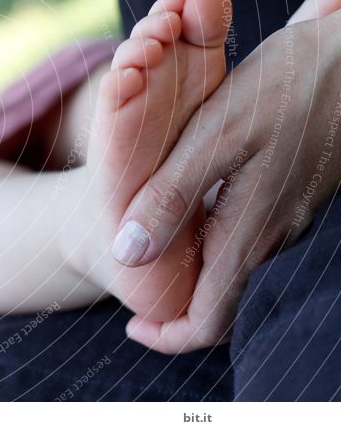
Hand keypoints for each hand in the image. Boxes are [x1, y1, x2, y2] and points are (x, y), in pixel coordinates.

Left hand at [112, 2, 340, 353]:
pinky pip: (251, 240)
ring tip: (155, 259)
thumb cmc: (285, 88)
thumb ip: (170, 197)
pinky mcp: (296, 196)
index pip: (208, 321)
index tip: (133, 328)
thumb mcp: (214, 137)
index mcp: (248, 234)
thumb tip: (126, 255)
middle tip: (139, 300)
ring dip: (195, 277)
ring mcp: (290, 218)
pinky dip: (216, 247)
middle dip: (178, 310)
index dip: (167, 336)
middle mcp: (274, 238)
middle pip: (224, 303)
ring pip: (237, 271)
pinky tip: (191, 219)